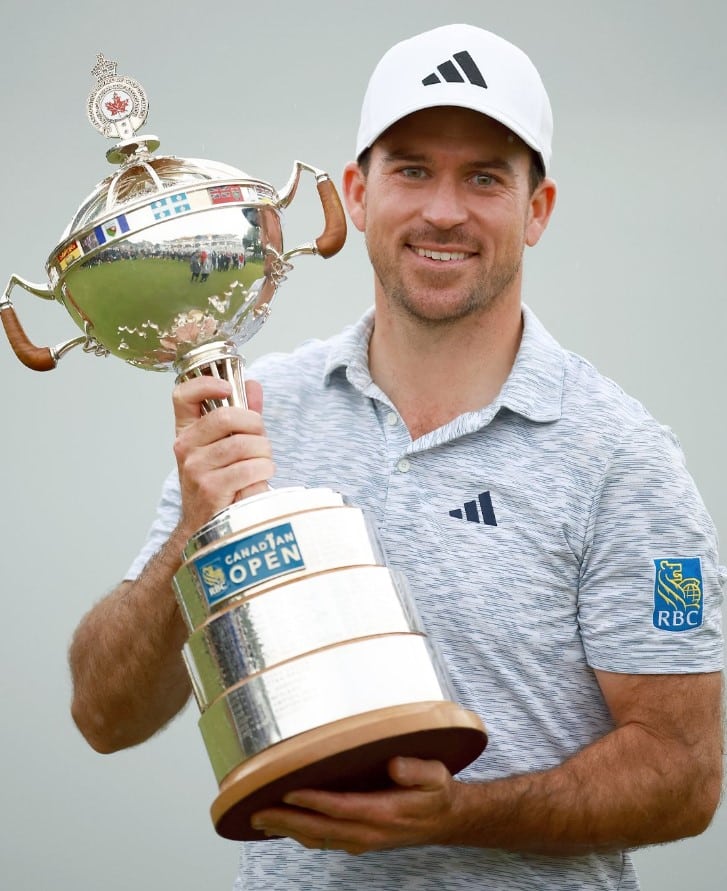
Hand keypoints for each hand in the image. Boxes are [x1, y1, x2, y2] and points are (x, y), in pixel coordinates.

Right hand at [172, 376, 273, 532]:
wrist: (206, 527)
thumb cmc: (220, 483)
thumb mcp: (227, 446)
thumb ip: (242, 415)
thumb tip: (253, 384)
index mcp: (187, 432)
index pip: (182, 395)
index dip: (206, 384)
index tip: (228, 388)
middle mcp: (185, 447)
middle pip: (226, 417)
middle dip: (255, 426)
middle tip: (261, 441)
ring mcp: (195, 468)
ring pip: (244, 444)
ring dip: (263, 454)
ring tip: (262, 464)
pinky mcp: (210, 488)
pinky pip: (249, 469)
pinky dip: (263, 472)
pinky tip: (259, 478)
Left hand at [250, 757, 462, 854]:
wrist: (446, 820)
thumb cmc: (436, 794)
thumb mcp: (436, 776)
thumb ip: (416, 770)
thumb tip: (394, 765)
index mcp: (384, 814)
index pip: (340, 808)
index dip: (312, 800)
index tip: (287, 789)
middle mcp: (368, 832)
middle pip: (319, 829)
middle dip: (285, 820)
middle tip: (255, 811)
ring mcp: (362, 839)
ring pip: (317, 838)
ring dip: (287, 829)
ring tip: (259, 819)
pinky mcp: (359, 840)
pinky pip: (324, 840)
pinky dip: (300, 834)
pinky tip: (285, 826)